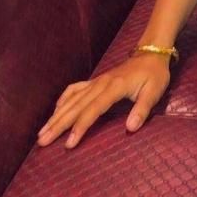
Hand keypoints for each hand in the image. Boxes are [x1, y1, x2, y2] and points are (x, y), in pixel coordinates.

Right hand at [36, 54, 171, 148]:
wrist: (152, 53)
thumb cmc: (154, 75)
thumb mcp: (154, 92)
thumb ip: (142, 109)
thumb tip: (131, 128)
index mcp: (114, 87)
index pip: (93, 109)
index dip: (80, 127)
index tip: (69, 144)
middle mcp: (101, 83)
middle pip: (76, 106)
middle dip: (58, 124)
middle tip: (42, 141)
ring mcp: (96, 81)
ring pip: (71, 99)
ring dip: (56, 115)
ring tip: (41, 132)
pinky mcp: (96, 80)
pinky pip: (75, 89)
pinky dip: (63, 99)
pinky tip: (56, 110)